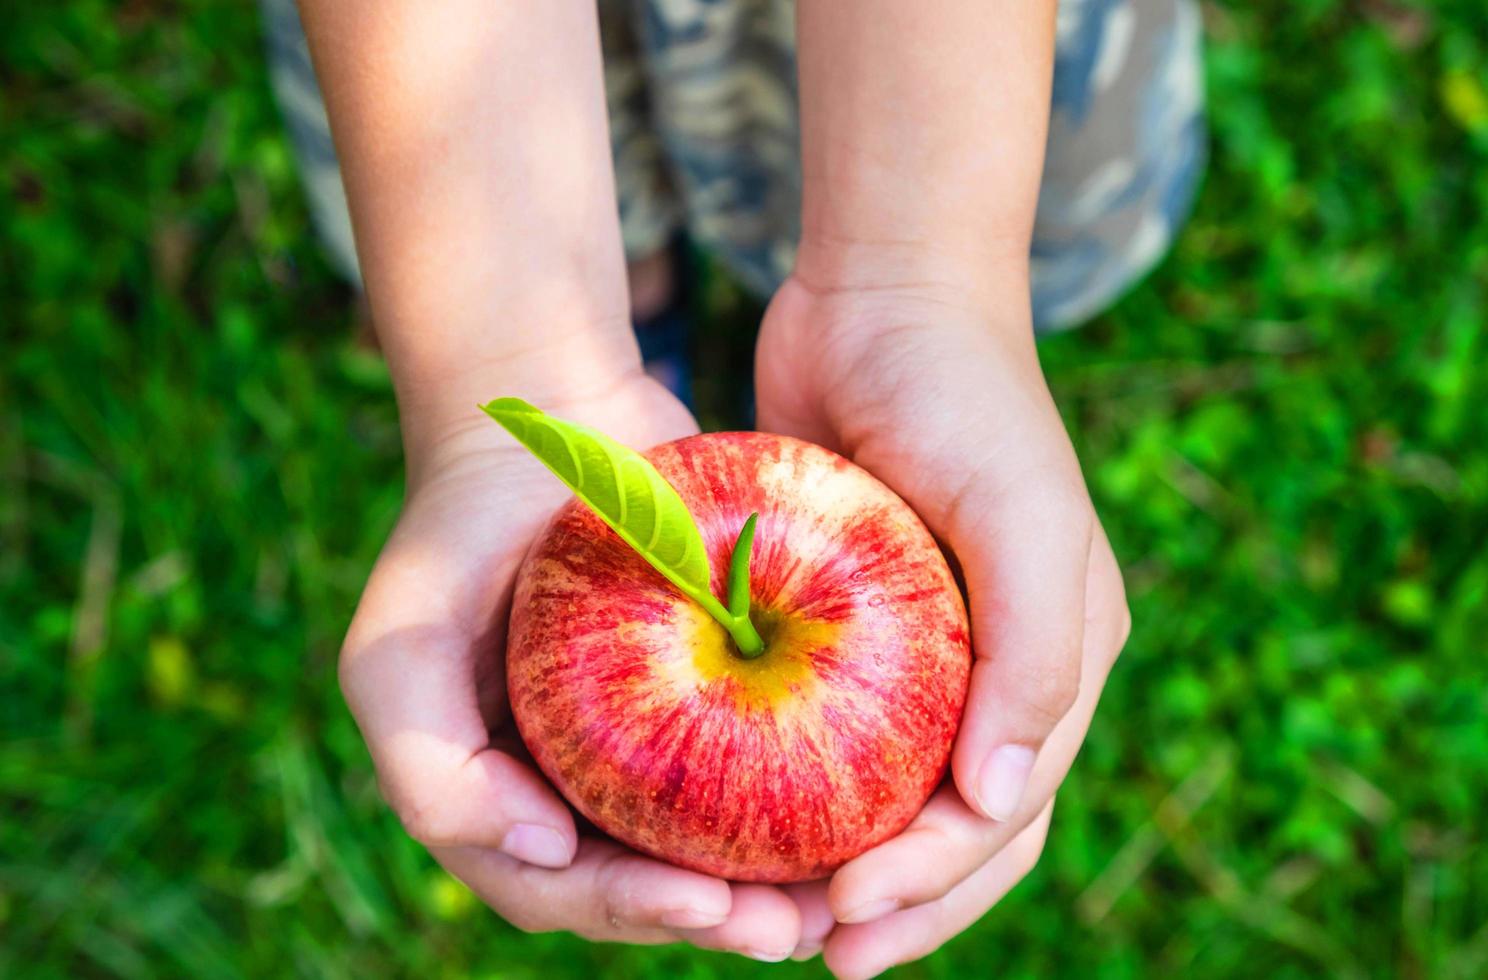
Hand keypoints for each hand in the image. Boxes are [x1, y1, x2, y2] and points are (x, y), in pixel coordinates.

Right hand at [340, 370, 804, 959]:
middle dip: (721, 918)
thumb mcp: (397, 650)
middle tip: (794, 927)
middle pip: (651, 880)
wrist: (542, 414)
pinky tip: (862, 802)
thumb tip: (548, 855)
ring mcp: (638, 739)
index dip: (632, 911)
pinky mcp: (703, 686)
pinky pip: (752, 754)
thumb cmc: (459, 531)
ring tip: (840, 895)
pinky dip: (800, 790)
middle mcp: (570, 782)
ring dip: (773, 879)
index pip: (561, 886)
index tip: (707, 903)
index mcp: (499, 797)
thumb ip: (432, 773)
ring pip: (711, 835)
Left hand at [755, 271, 1130, 975]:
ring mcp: (925, 650)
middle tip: (809, 953)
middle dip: (894, 905)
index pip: (1006, 815)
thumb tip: (997, 806)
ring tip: (767, 920)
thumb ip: (1037, 658)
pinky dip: (794, 785)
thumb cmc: (965, 398)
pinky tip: (735, 823)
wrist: (885, 296)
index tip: (845, 923)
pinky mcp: (850, 622)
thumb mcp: (1023, 514)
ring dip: (839, 865)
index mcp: (1058, 663)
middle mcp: (997, 670)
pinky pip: (826, 727)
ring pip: (886, 794)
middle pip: (955, 830)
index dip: (936, 886)